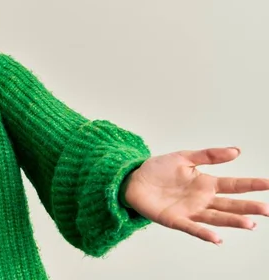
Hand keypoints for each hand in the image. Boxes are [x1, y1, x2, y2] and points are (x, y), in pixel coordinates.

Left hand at [124, 147, 268, 244]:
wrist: (133, 179)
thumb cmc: (158, 169)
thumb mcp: (184, 157)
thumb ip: (209, 155)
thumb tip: (236, 151)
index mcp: (206, 183)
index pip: (234, 185)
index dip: (251, 185)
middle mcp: (202, 199)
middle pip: (230, 204)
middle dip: (248, 207)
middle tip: (267, 209)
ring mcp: (190, 211)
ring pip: (216, 218)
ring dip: (233, 221)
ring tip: (251, 223)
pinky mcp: (175, 220)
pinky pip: (192, 228)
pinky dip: (204, 233)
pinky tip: (217, 238)